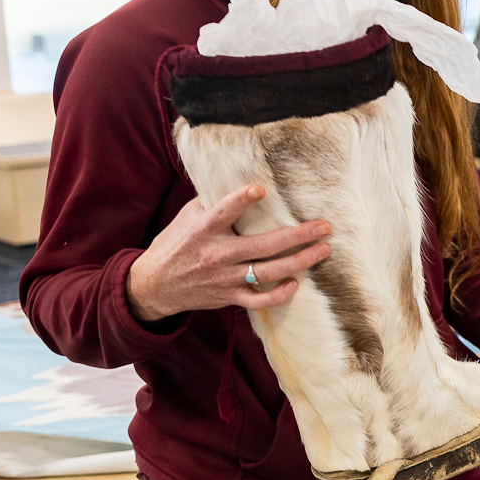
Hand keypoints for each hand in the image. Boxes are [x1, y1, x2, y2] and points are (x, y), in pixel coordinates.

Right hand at [125, 185, 330, 323]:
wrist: (154, 285)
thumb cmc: (176, 243)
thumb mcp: (186, 217)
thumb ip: (212, 202)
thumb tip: (240, 178)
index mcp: (203, 230)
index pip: (223, 212)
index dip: (240, 200)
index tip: (260, 189)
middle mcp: (216, 254)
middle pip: (263, 245)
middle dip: (298, 236)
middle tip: (324, 226)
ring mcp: (224, 278)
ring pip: (268, 272)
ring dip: (299, 262)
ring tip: (323, 250)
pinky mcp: (228, 296)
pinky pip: (257, 301)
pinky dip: (277, 295)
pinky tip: (295, 284)